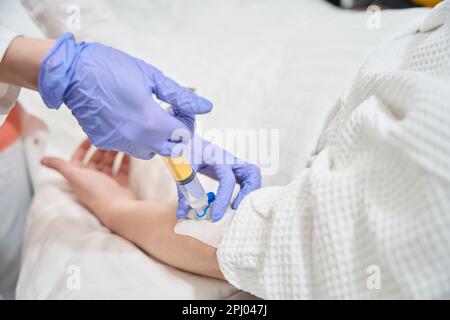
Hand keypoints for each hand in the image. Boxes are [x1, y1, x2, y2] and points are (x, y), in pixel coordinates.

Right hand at [39, 33, 211, 158]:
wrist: (72, 73)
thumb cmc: (112, 69)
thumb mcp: (151, 77)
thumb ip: (180, 96)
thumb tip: (205, 107)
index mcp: (151, 120)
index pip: (183, 134)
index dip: (187, 122)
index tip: (180, 109)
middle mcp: (137, 138)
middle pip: (169, 149)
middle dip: (175, 135)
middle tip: (169, 116)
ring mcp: (119, 143)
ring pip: (149, 152)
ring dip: (156, 139)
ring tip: (149, 117)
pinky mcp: (105, 142)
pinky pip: (128, 147)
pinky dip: (134, 137)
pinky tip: (128, 118)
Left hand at [41, 139, 136, 225]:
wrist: (117, 207)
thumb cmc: (95, 191)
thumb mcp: (74, 175)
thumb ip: (59, 165)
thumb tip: (42, 160)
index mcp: (80, 178)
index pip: (79, 159)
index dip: (83, 147)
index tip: (92, 136)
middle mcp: (93, 180)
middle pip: (95, 160)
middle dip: (101, 148)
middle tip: (108, 137)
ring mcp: (108, 183)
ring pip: (109, 164)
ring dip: (113, 153)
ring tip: (118, 142)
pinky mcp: (121, 185)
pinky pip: (122, 169)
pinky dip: (124, 160)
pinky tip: (127, 151)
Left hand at [176, 135, 260, 221]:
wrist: (188, 139)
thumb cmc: (186, 151)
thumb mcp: (183, 169)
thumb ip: (185, 190)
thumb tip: (183, 213)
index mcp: (218, 158)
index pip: (227, 180)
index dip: (223, 200)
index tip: (216, 216)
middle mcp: (230, 160)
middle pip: (252, 173)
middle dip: (248, 193)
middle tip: (235, 208)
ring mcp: (234, 163)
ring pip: (253, 176)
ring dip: (250, 192)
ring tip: (237, 206)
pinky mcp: (234, 168)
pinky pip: (247, 179)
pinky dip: (245, 191)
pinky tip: (235, 201)